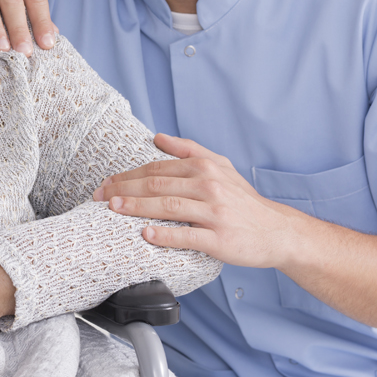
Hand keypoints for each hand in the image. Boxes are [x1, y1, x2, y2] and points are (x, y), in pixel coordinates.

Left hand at [93, 133, 302, 268]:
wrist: (277, 231)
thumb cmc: (244, 201)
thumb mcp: (222, 166)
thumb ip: (190, 150)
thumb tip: (158, 137)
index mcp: (205, 168)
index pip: (157, 168)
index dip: (127, 175)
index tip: (105, 183)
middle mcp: (209, 186)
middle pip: (157, 184)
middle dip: (123, 189)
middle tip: (99, 196)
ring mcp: (215, 213)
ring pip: (168, 206)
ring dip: (136, 207)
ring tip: (113, 209)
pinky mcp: (220, 239)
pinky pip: (187, 236)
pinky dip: (165, 235)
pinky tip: (145, 234)